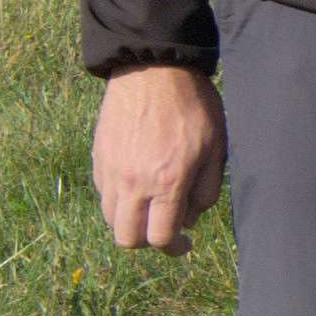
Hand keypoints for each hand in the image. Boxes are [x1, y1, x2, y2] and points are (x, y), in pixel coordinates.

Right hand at [92, 65, 225, 249]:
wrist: (153, 68)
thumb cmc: (192, 106)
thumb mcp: (216, 149)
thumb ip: (206, 192)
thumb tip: (188, 220)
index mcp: (167, 183)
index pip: (160, 239)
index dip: (174, 248)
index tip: (183, 244)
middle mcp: (133, 182)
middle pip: (127, 238)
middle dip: (147, 241)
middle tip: (163, 229)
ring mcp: (111, 170)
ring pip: (111, 219)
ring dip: (130, 221)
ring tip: (149, 206)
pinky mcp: (99, 157)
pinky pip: (104, 193)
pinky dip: (118, 198)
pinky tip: (137, 183)